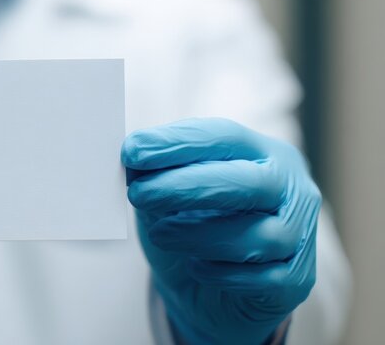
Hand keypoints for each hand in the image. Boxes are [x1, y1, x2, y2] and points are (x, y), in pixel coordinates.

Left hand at [122, 118, 319, 343]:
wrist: (209, 294)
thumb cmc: (192, 229)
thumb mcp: (166, 198)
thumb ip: (155, 177)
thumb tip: (131, 162)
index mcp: (261, 154)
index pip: (225, 137)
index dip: (178, 142)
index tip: (133, 150)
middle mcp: (290, 189)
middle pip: (248, 182)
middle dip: (187, 186)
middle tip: (138, 193)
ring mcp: (299, 236)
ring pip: (259, 235)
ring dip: (200, 234)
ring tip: (159, 234)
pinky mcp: (295, 280)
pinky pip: (264, 278)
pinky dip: (223, 273)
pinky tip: (196, 268)